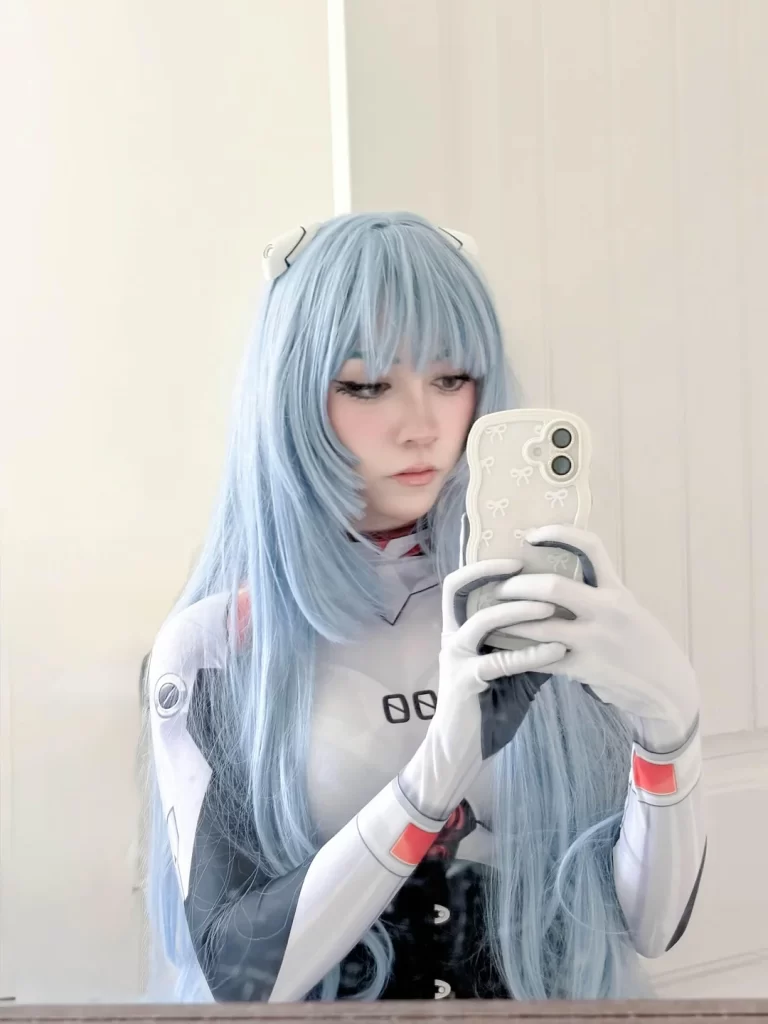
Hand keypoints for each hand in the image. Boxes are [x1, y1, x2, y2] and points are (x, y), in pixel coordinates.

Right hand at [398, 558, 566, 818]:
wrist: (463, 751)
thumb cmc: (490, 708)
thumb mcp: (513, 668)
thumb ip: (530, 642)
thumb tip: (567, 618)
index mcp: (461, 629)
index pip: (463, 583)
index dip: (485, 564)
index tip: (519, 554)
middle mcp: (452, 637)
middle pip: (456, 588)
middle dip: (489, 572)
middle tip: (524, 566)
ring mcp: (456, 659)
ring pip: (482, 621)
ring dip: (518, 610)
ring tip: (551, 607)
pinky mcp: (464, 683)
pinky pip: (499, 662)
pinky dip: (531, 654)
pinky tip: (557, 651)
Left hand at [491, 524, 699, 752]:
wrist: (667, 690)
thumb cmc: (645, 646)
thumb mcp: (630, 611)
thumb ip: (600, 594)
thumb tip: (563, 578)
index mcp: (617, 592)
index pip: (591, 548)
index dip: (559, 534)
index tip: (532, 534)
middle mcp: (606, 611)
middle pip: (552, 587)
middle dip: (518, 585)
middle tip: (500, 587)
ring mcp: (593, 642)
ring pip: (537, 626)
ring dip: (509, 620)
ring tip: (490, 617)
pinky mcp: (582, 669)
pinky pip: (539, 657)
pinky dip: (517, 652)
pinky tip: (501, 649)